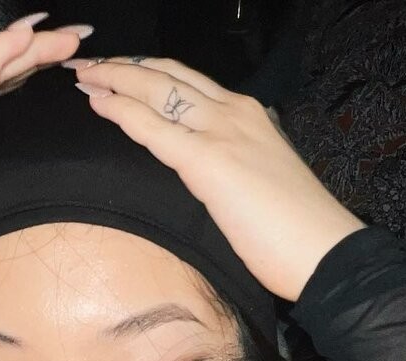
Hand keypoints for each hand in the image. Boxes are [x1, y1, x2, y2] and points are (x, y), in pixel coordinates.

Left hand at [69, 58, 364, 300]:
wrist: (323, 252)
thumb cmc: (294, 230)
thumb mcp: (263, 178)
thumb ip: (239, 162)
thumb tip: (219, 164)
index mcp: (249, 116)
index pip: (188, 81)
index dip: (149, 72)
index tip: (118, 71)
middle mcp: (235, 112)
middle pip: (168, 75)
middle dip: (123, 65)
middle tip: (87, 63)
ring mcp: (223, 132)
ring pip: (158, 90)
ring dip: (114, 78)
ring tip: (82, 74)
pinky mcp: (210, 162)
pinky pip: (155, 128)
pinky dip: (123, 112)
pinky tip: (98, 103)